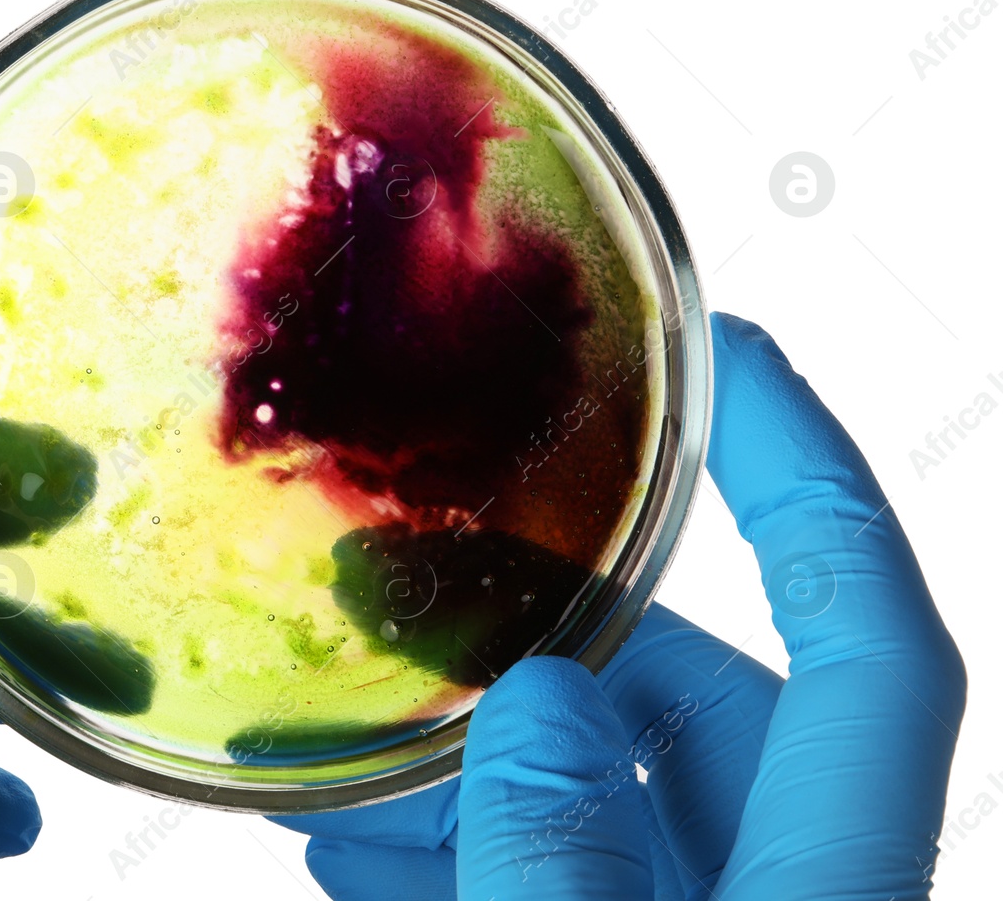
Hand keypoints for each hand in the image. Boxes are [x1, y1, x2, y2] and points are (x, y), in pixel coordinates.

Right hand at [272, 312, 965, 898]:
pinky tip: (351, 848)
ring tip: (337, 754)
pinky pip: (556, 878)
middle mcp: (787, 888)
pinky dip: (455, 851)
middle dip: (536, 637)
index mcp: (826, 881)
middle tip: (393, 597)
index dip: (807, 474)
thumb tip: (542, 707)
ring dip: (466, 763)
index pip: (865, 633)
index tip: (726, 354)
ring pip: (607, 796)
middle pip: (697, 699)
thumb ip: (566, 861)